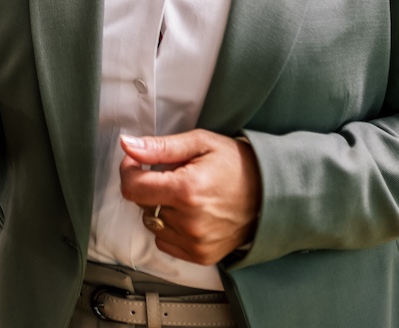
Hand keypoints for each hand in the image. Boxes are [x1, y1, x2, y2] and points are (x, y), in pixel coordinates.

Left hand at [118, 130, 260, 265]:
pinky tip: (191, 214)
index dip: (130, 170)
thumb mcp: (200, 143)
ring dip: (160, 208)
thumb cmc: (236, 164)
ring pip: (152, 223)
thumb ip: (159, 147)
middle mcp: (189, 221)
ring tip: (187, 196)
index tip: (139, 162)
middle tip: (176, 176)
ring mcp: (195, 242)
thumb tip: (127, 145)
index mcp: (186, 190)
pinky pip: (165, 241)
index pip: (131, 187)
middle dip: (151, 187)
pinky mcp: (201, 255)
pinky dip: (171, 227)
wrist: (270, 194)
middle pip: (142, 204)